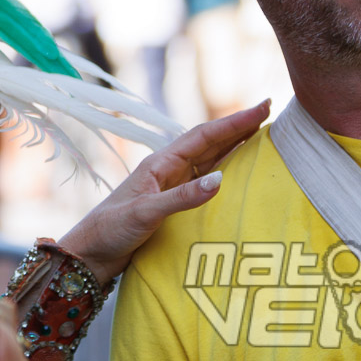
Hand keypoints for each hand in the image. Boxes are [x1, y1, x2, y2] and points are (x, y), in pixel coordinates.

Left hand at [59, 99, 270, 281]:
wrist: (91, 253)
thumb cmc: (111, 229)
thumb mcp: (146, 212)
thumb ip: (182, 198)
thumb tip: (221, 178)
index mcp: (161, 164)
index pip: (204, 136)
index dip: (234, 122)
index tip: (262, 107)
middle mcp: (168, 170)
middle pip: (210, 143)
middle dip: (238, 127)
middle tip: (269, 112)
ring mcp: (171, 187)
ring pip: (210, 160)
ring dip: (235, 146)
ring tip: (262, 135)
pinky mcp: (174, 204)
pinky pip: (206, 182)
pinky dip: (226, 172)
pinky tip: (239, 173)